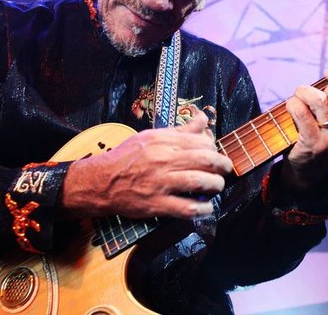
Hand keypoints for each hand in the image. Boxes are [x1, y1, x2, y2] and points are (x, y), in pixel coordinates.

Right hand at [60, 111, 231, 219]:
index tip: (215, 154)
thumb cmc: (127, 157)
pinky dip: (203, 209)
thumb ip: (180, 130)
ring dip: (216, 185)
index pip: (201, 142)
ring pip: (201, 182)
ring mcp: (161, 183)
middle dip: (223, 165)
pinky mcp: (157, 204)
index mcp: (163, 141)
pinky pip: (187, 208)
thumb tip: (203, 119)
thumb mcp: (151, 136)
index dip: (214, 148)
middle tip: (226, 170)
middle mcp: (163, 160)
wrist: (101, 181)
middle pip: (206, 160)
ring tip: (217, 186)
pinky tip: (206, 207)